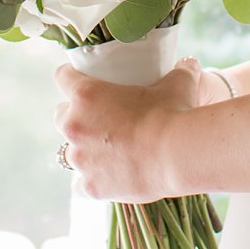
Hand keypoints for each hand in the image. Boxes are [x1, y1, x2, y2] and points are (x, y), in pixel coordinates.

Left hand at [52, 53, 210, 201]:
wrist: (177, 154)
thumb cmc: (174, 112)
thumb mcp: (178, 82)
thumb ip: (179, 70)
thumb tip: (189, 62)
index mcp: (86, 94)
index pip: (62, 76)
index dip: (72, 77)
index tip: (81, 79)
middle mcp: (75, 125)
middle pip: (61, 116)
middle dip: (76, 117)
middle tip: (100, 119)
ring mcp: (80, 159)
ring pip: (69, 152)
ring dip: (84, 150)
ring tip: (107, 151)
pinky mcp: (91, 186)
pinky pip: (81, 185)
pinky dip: (92, 181)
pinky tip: (106, 179)